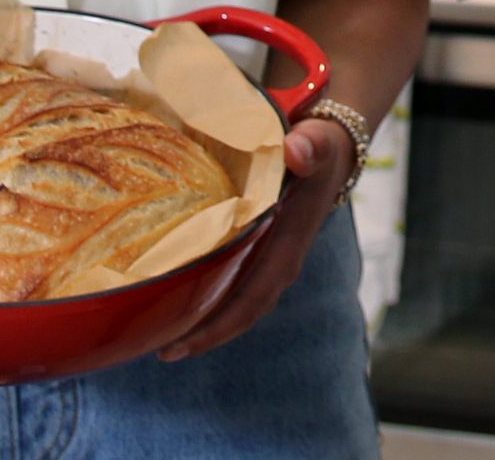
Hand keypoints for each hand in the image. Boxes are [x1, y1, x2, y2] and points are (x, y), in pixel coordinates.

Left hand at [158, 115, 354, 359]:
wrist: (334, 151)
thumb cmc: (320, 149)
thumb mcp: (319, 144)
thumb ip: (310, 147)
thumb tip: (295, 150)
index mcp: (288, 247)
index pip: (252, 299)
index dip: (218, 326)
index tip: (182, 344)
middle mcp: (279, 262)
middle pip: (240, 312)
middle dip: (203, 335)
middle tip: (160, 351)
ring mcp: (269, 260)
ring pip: (235, 302)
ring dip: (203, 322)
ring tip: (161, 336)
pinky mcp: (260, 251)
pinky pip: (234, 285)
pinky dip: (209, 298)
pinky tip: (179, 298)